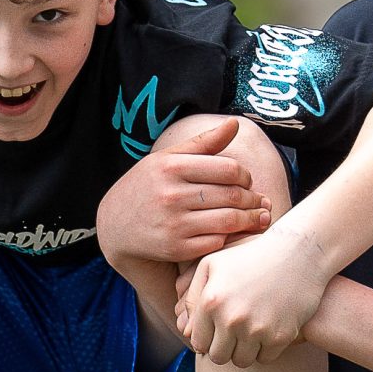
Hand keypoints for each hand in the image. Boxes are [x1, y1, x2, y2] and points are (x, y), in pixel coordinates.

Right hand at [96, 118, 269, 270]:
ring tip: (257, 217)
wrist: (114, 226)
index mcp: (172, 167)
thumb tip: (234, 123)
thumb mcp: (167, 159)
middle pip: (232, 195)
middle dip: (253, 199)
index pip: (229, 168)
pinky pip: (216, 242)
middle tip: (258, 201)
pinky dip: (230, 237)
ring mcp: (173, 223)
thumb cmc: (147, 187)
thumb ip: (203, 143)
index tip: (246, 181)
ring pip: (229, 220)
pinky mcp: (176, 247)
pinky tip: (233, 232)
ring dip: (250, 220)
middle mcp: (172, 194)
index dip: (245, 176)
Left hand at [178, 215, 331, 365]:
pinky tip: (268, 330)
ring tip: (250, 332)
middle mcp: (231, 318)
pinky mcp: (281, 336)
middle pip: (218, 357)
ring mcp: (257, 329)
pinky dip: (266, 349)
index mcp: (211, 301)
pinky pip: (265, 358)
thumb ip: (192, 295)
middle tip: (234, 334)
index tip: (217, 331)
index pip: (199, 343)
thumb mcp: (213, 264)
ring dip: (244, 351)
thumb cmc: (251, 255)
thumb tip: (185, 330)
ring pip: (242, 361)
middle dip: (224, 348)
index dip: (207, 339)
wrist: (300, 251)